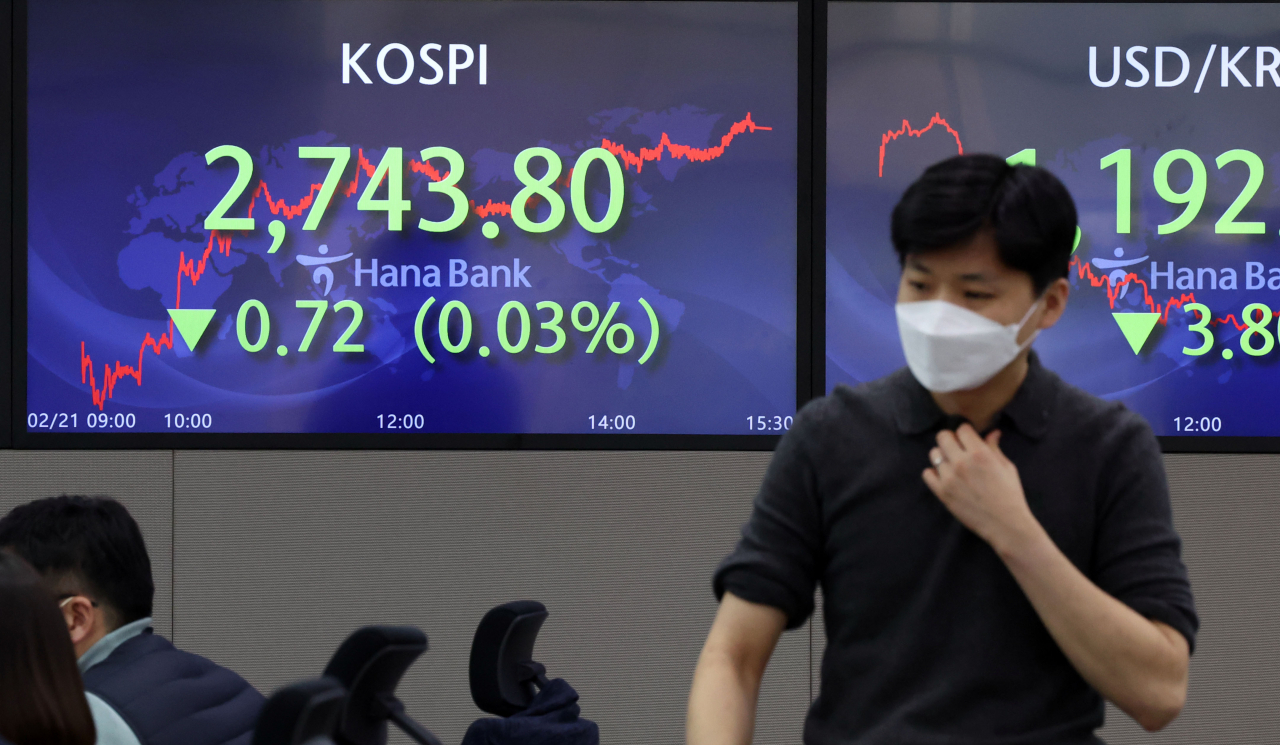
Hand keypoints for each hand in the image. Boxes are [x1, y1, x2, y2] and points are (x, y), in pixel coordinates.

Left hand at [922, 424, 1041, 553]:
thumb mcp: (1006, 467)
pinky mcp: (941, 492)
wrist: (1005, 523)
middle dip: (950, 439)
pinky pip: (927, 474)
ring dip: (942, 456)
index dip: (966, 432)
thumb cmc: (1010, 494)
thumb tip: (992, 432)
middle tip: (957, 449)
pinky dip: (933, 473)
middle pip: (943, 436)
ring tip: (952, 464)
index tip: (968, 439)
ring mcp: (949, 477)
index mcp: (979, 453)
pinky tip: (944, 477)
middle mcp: (961, 462)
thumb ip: (994, 447)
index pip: (962, 429)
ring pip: (934, 454)